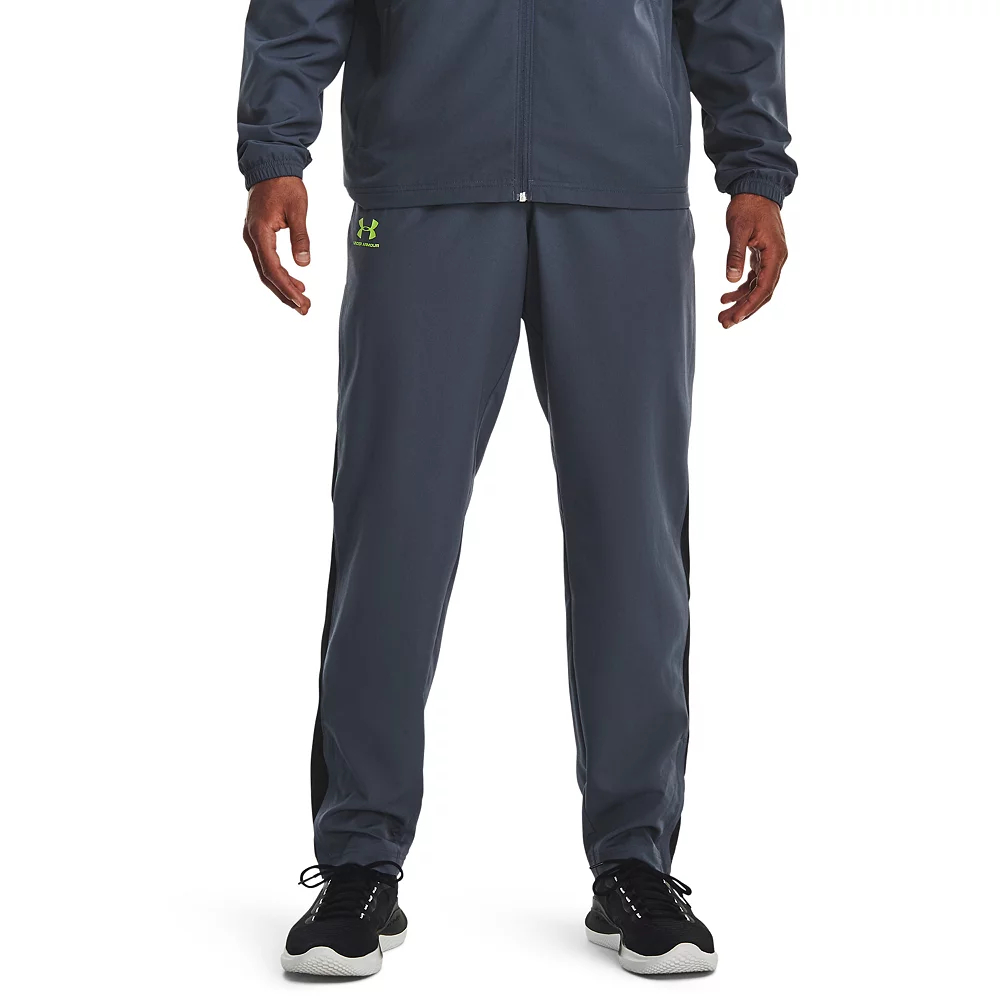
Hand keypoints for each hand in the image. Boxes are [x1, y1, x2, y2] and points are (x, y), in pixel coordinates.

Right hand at [243, 177, 311, 314]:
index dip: (286, 288)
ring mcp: (253, 238)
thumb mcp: (298, 209)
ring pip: (266, 271)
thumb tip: (304, 263)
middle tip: (305, 309)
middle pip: (267, 275)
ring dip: (283, 287)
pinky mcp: (258, 237)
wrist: (270, 166)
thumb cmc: (284, 185)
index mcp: (259, 232)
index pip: (272, 268)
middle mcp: (252, 238)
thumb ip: (300, 237)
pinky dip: (280, 275)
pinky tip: (296, 283)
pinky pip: (267, 262)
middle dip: (285, 294)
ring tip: (303, 301)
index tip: (301, 301)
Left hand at [719, 194, 787, 328]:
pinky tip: (726, 297)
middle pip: (762, 293)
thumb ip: (735, 254)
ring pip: (757, 288)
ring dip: (741, 303)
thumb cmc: (748, 206)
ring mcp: (770, 258)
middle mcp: (776, 259)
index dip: (750, 305)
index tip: (736, 318)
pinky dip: (741, 290)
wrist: (756, 188)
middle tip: (724, 323)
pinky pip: (753, 279)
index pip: (765, 287)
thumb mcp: (739, 229)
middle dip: (744, 310)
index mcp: (775, 254)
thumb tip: (731, 279)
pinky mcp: (762, 256)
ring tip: (722, 315)